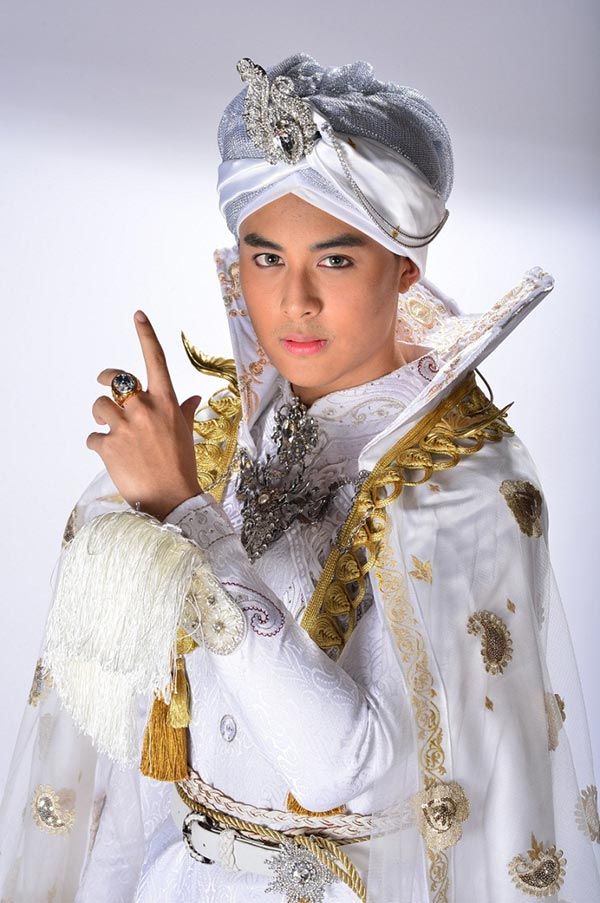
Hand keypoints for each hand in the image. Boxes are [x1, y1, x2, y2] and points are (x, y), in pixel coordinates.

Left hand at [86, 310, 201, 520]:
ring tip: (111, 432)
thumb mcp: (186, 434)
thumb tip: (192, 399)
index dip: (146, 334)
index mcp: (166, 402)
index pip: (155, 359)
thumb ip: (183, 412)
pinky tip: (111, 456)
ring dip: (101, 417)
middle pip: (115, 378)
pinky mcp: (108, 445)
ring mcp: (125, 426)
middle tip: (102, 384)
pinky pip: (93, 437)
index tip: (138, 315)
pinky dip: (98, 445)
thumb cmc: (182, 467)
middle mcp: (144, 408)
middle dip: (105, 379)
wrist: (171, 499)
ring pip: (99, 406)